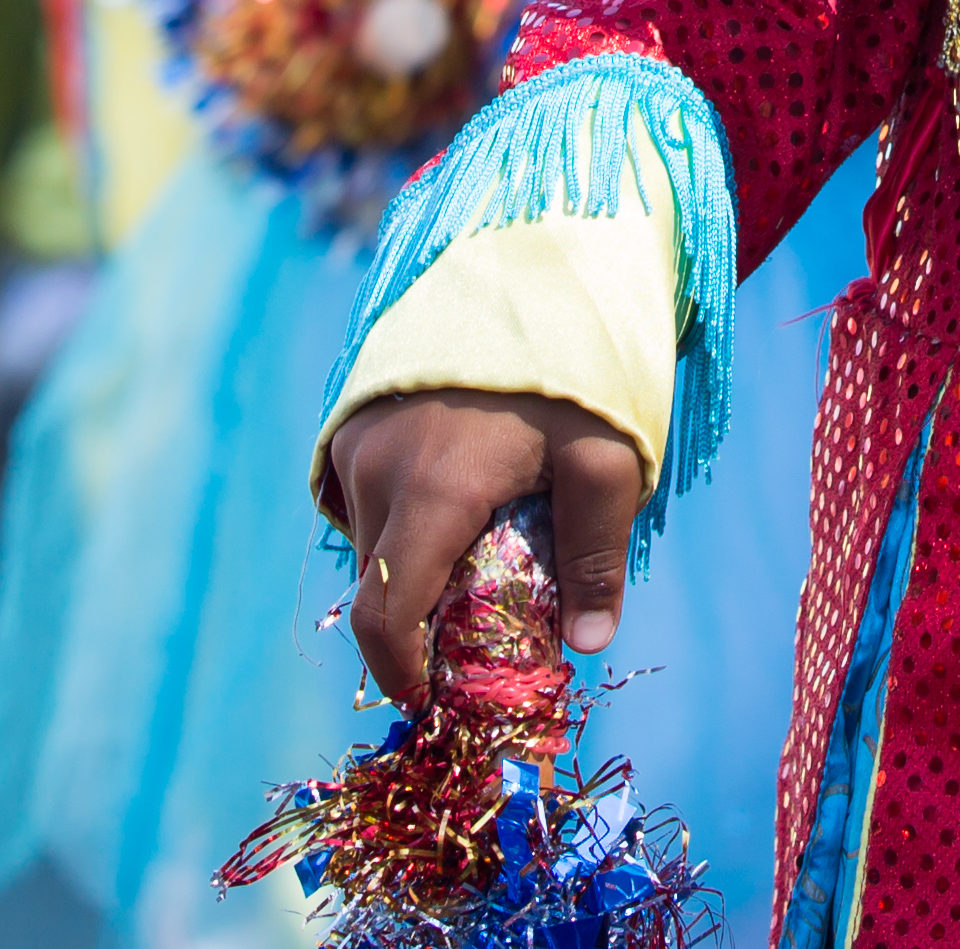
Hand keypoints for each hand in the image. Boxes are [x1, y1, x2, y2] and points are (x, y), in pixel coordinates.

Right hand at [317, 387, 645, 707]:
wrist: (528, 256)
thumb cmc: (573, 361)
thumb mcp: (607, 458)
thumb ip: (597, 555)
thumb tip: (587, 643)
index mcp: (431, 493)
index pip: (385, 620)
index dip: (401, 677)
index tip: (432, 703)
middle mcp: (375, 470)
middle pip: (378, 587)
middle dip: (416, 630)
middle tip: (476, 639)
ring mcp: (355, 440)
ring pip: (371, 542)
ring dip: (412, 571)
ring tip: (480, 560)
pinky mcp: (353, 418)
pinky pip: (364, 499)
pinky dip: (401, 525)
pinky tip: (459, 508)